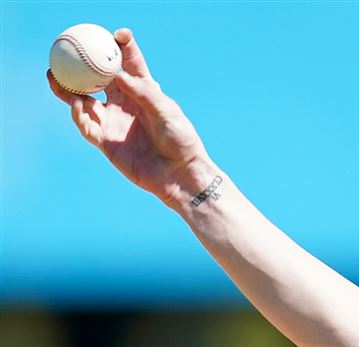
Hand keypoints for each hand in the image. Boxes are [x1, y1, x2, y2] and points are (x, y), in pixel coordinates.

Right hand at [47, 28, 211, 208]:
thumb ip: (143, 93)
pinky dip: (77, 113)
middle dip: (81, 64)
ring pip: (83, 100)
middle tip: (67, 51)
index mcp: (143, 92)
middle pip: (97, 79)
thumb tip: (118, 75)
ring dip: (67, 89)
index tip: (115, 35)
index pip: (129, 64)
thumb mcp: (166, 112)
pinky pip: (85, 124)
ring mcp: (113, 121)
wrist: (178, 174)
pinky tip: (75, 103)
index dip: (121, 47)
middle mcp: (124, 103)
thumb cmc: (180, 140)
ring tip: (54, 75)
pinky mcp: (106, 141)